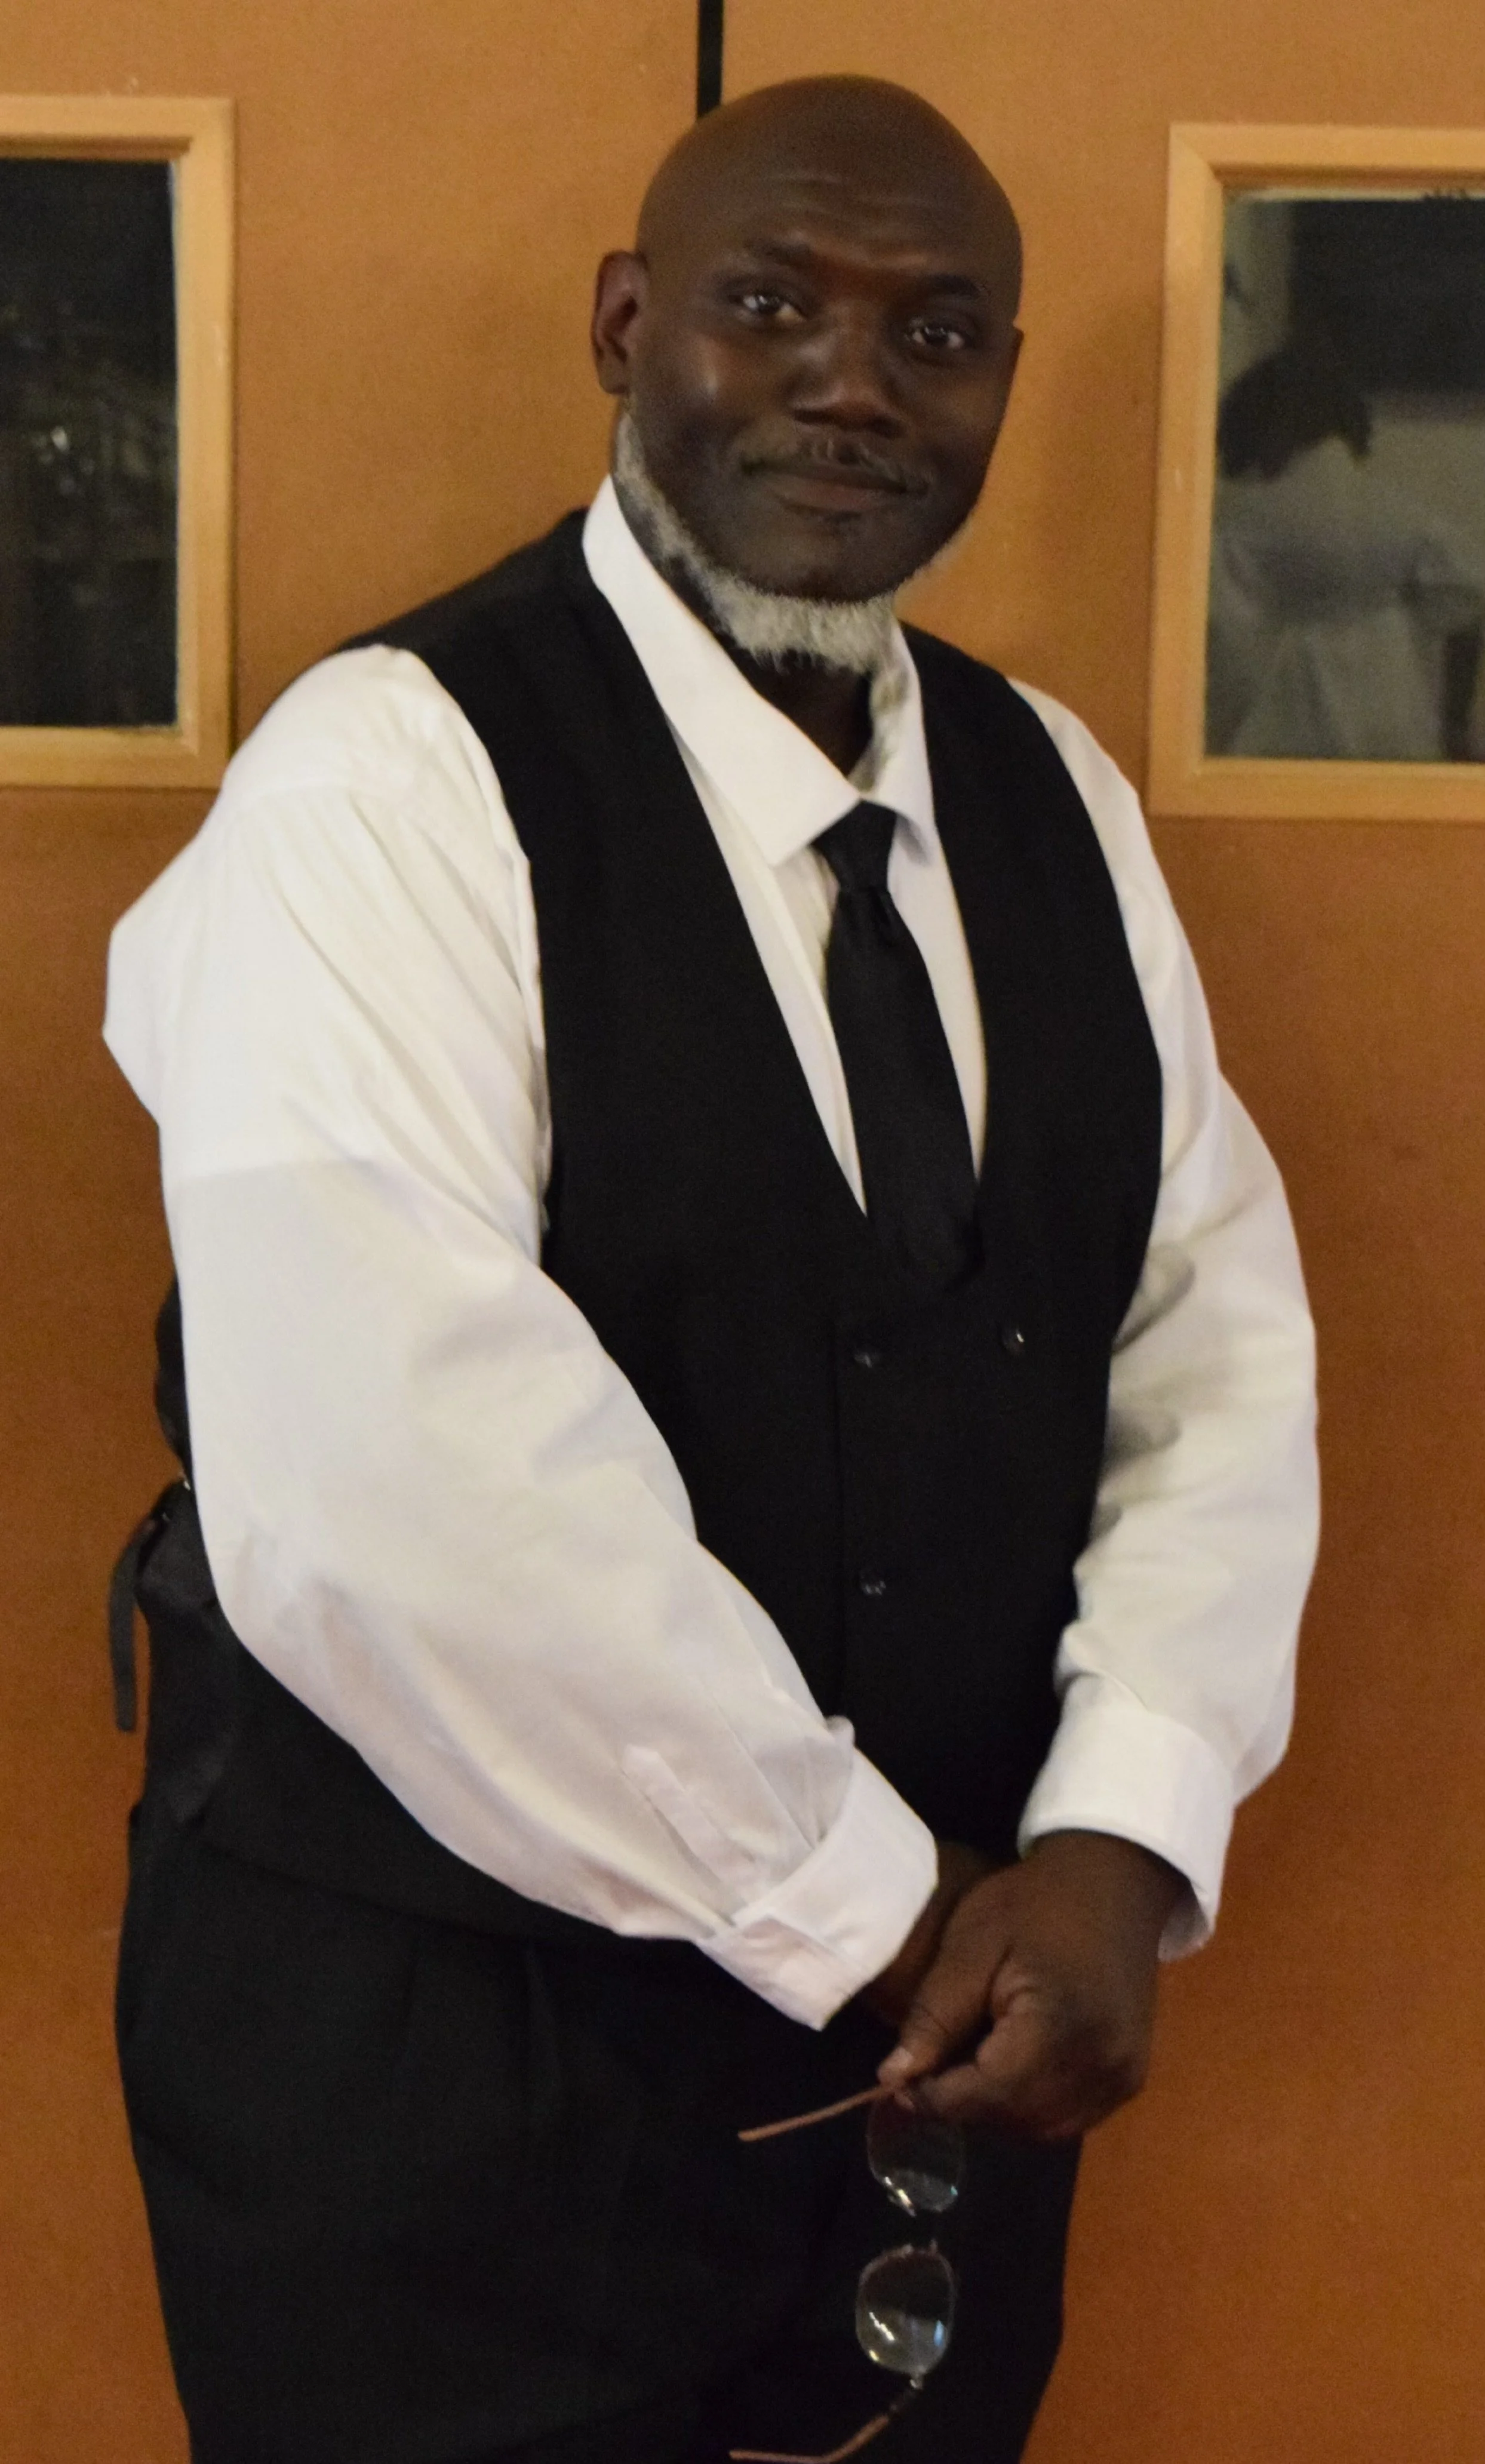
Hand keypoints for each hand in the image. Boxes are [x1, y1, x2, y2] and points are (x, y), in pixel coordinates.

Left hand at [875, 1829, 1186, 2138]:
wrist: (1114, 1882)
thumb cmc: (1036, 1901)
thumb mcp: (972, 1942)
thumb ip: (935, 2014)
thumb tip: (893, 2078)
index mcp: (1061, 2027)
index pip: (987, 2094)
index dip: (936, 2097)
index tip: (897, 2083)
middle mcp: (1100, 2065)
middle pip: (1014, 2119)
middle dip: (965, 2105)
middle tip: (928, 2073)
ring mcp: (1122, 2077)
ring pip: (1042, 2128)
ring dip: (998, 2111)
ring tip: (966, 2068)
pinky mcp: (1130, 2078)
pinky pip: (1070, 2118)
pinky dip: (1032, 2107)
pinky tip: (1010, 2069)